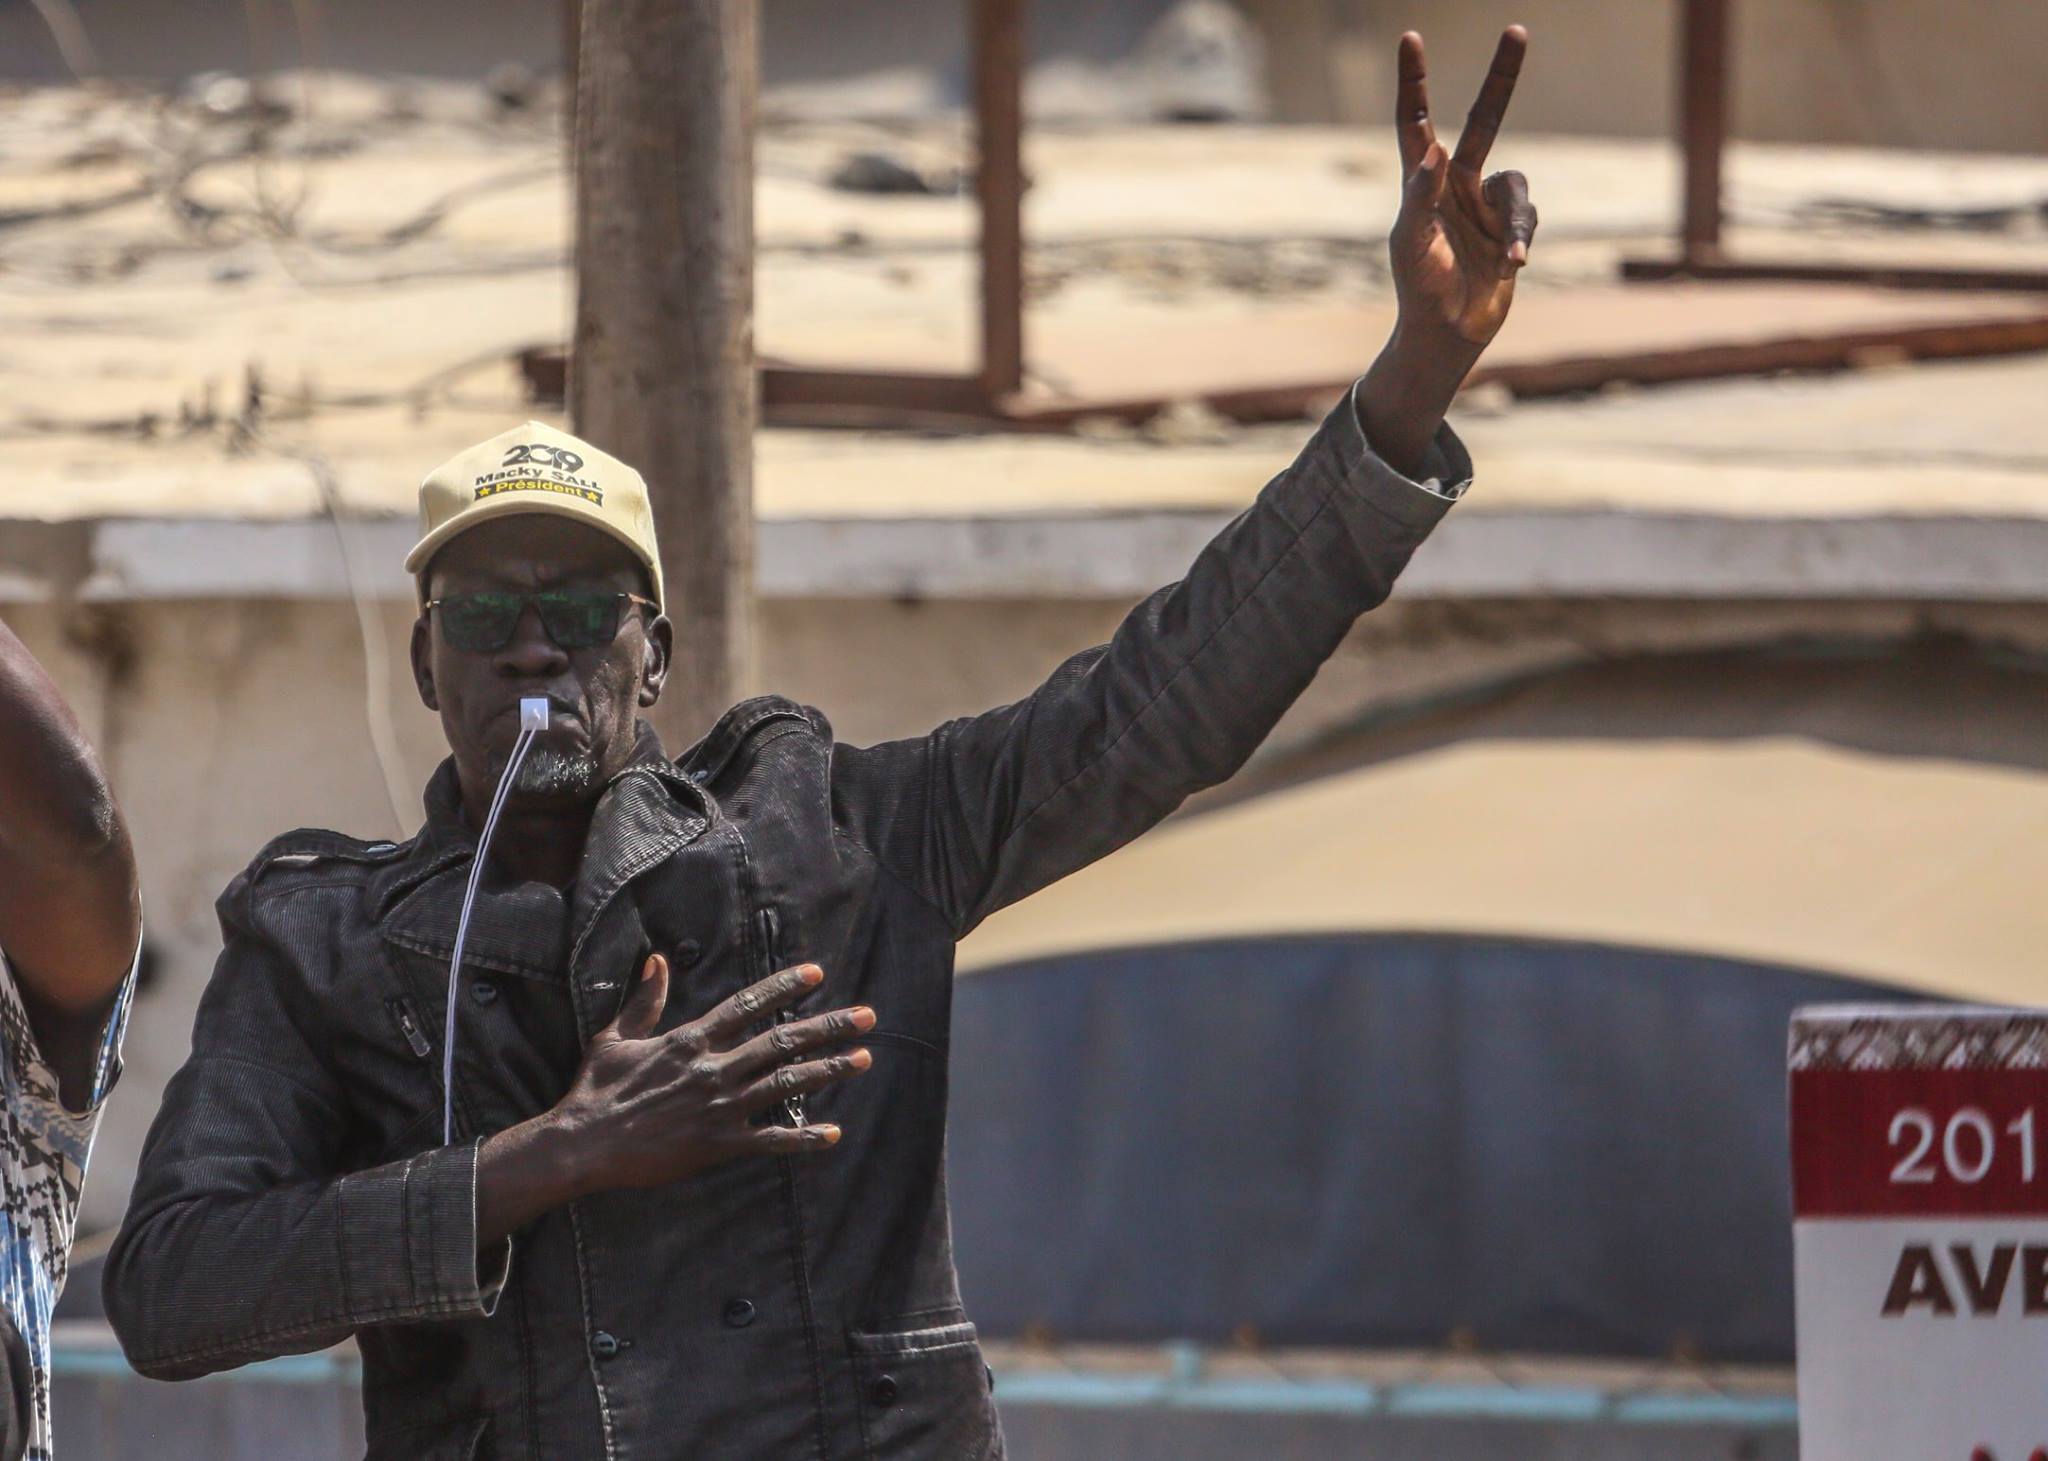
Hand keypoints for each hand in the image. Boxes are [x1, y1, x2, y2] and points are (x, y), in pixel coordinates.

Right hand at [476, 955, 872, 1245]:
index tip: (816, 974)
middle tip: (867, 1017)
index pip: (748, 1005)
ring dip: (828, 1070)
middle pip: (782, 1041)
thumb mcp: (616, 1037)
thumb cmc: (597, 1091)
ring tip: (863, 1059)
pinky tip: (832, 1134)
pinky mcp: (719, 1144)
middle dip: (829, 1027)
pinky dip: (802, 1138)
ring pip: (786, 1083)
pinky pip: (770, 1140)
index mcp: (691, 1040)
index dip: (784, 987)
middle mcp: (714, 1068)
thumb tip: (656, 959)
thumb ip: (644, 1000)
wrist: (584, 1145)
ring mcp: (720, 1107)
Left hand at [1389, 26, 1536, 349]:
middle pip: (1485, 119)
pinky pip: (1527, 218)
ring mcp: (1486, 205)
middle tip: (1516, 30)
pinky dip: (1522, 238)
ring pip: (1517, 183)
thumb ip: (1421, 194)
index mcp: (1421, 182)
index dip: (1415, 82)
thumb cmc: (1417, 287)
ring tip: (1509, 256)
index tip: (1411, 39)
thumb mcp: (1411, 241)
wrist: (1447, 331)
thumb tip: (1436, 148)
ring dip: (1515, 220)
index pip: (1417, 122)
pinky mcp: (1510, 228)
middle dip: (1502, 78)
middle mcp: (1455, 184)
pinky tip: (1514, 265)